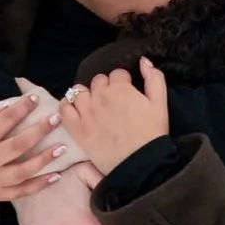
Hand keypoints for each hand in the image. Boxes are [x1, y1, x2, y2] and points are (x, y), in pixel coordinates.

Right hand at [0, 94, 67, 210]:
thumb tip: (4, 104)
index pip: (4, 121)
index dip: (21, 108)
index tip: (35, 99)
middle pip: (20, 144)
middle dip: (40, 130)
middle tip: (56, 118)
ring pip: (24, 170)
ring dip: (45, 159)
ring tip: (62, 148)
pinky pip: (21, 191)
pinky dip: (39, 185)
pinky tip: (55, 176)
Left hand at [61, 59, 170, 179]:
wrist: (139, 164)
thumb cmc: (152, 134)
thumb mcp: (160, 103)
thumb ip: (154, 78)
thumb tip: (144, 60)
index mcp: (120, 88)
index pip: (117, 74)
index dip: (123, 82)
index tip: (127, 92)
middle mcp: (100, 96)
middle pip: (98, 81)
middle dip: (105, 87)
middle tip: (113, 102)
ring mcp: (86, 112)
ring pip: (79, 91)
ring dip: (86, 95)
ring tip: (94, 105)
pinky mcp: (77, 128)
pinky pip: (64, 109)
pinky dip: (68, 105)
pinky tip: (75, 109)